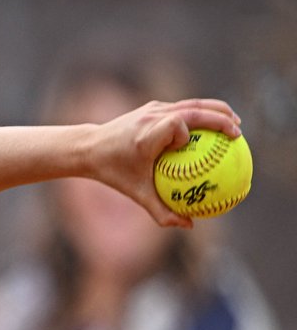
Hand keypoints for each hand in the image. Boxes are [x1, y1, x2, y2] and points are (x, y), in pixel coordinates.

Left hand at [82, 98, 240, 228]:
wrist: (90, 147)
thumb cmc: (114, 173)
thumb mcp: (137, 194)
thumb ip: (162, 211)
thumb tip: (189, 225)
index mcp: (146, 137)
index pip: (174, 125)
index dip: (185, 134)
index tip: (188, 147)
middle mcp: (150, 118)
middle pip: (192, 109)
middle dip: (220, 117)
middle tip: (239, 132)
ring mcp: (152, 108)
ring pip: (191, 104)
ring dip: (216, 110)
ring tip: (235, 122)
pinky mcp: (152, 106)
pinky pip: (183, 107)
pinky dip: (202, 113)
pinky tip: (214, 126)